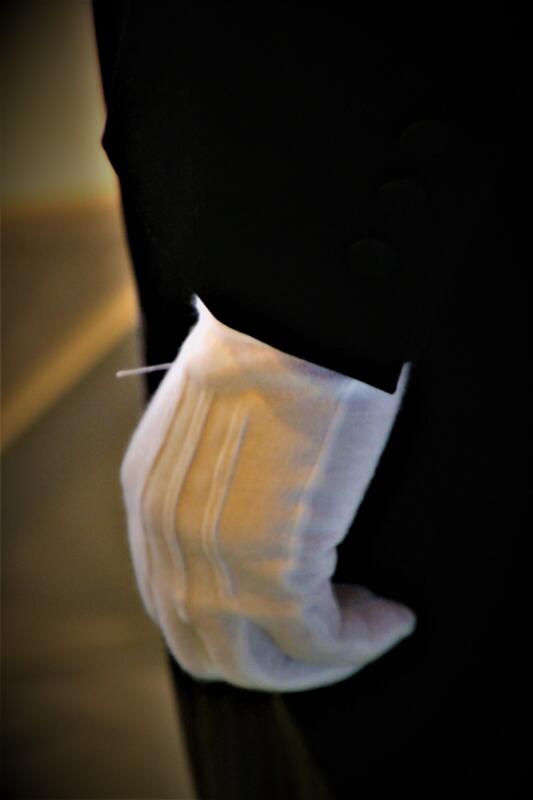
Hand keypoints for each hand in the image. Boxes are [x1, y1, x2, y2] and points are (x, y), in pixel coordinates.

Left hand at [119, 294, 415, 691]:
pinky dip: (361, 641)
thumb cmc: (271, 353)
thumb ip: (221, 477)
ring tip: (368, 625)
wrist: (291, 322)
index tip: (295, 601)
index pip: (174, 600)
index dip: (237, 617)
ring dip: (320, 660)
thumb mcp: (218, 421)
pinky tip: (393, 615)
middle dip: (274, 655)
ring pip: (258, 665)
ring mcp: (213, 565)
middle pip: (207, 650)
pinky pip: (320, 640)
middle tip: (334, 627)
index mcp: (152, 502)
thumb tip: (269, 511)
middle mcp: (168, 544)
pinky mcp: (271, 573)